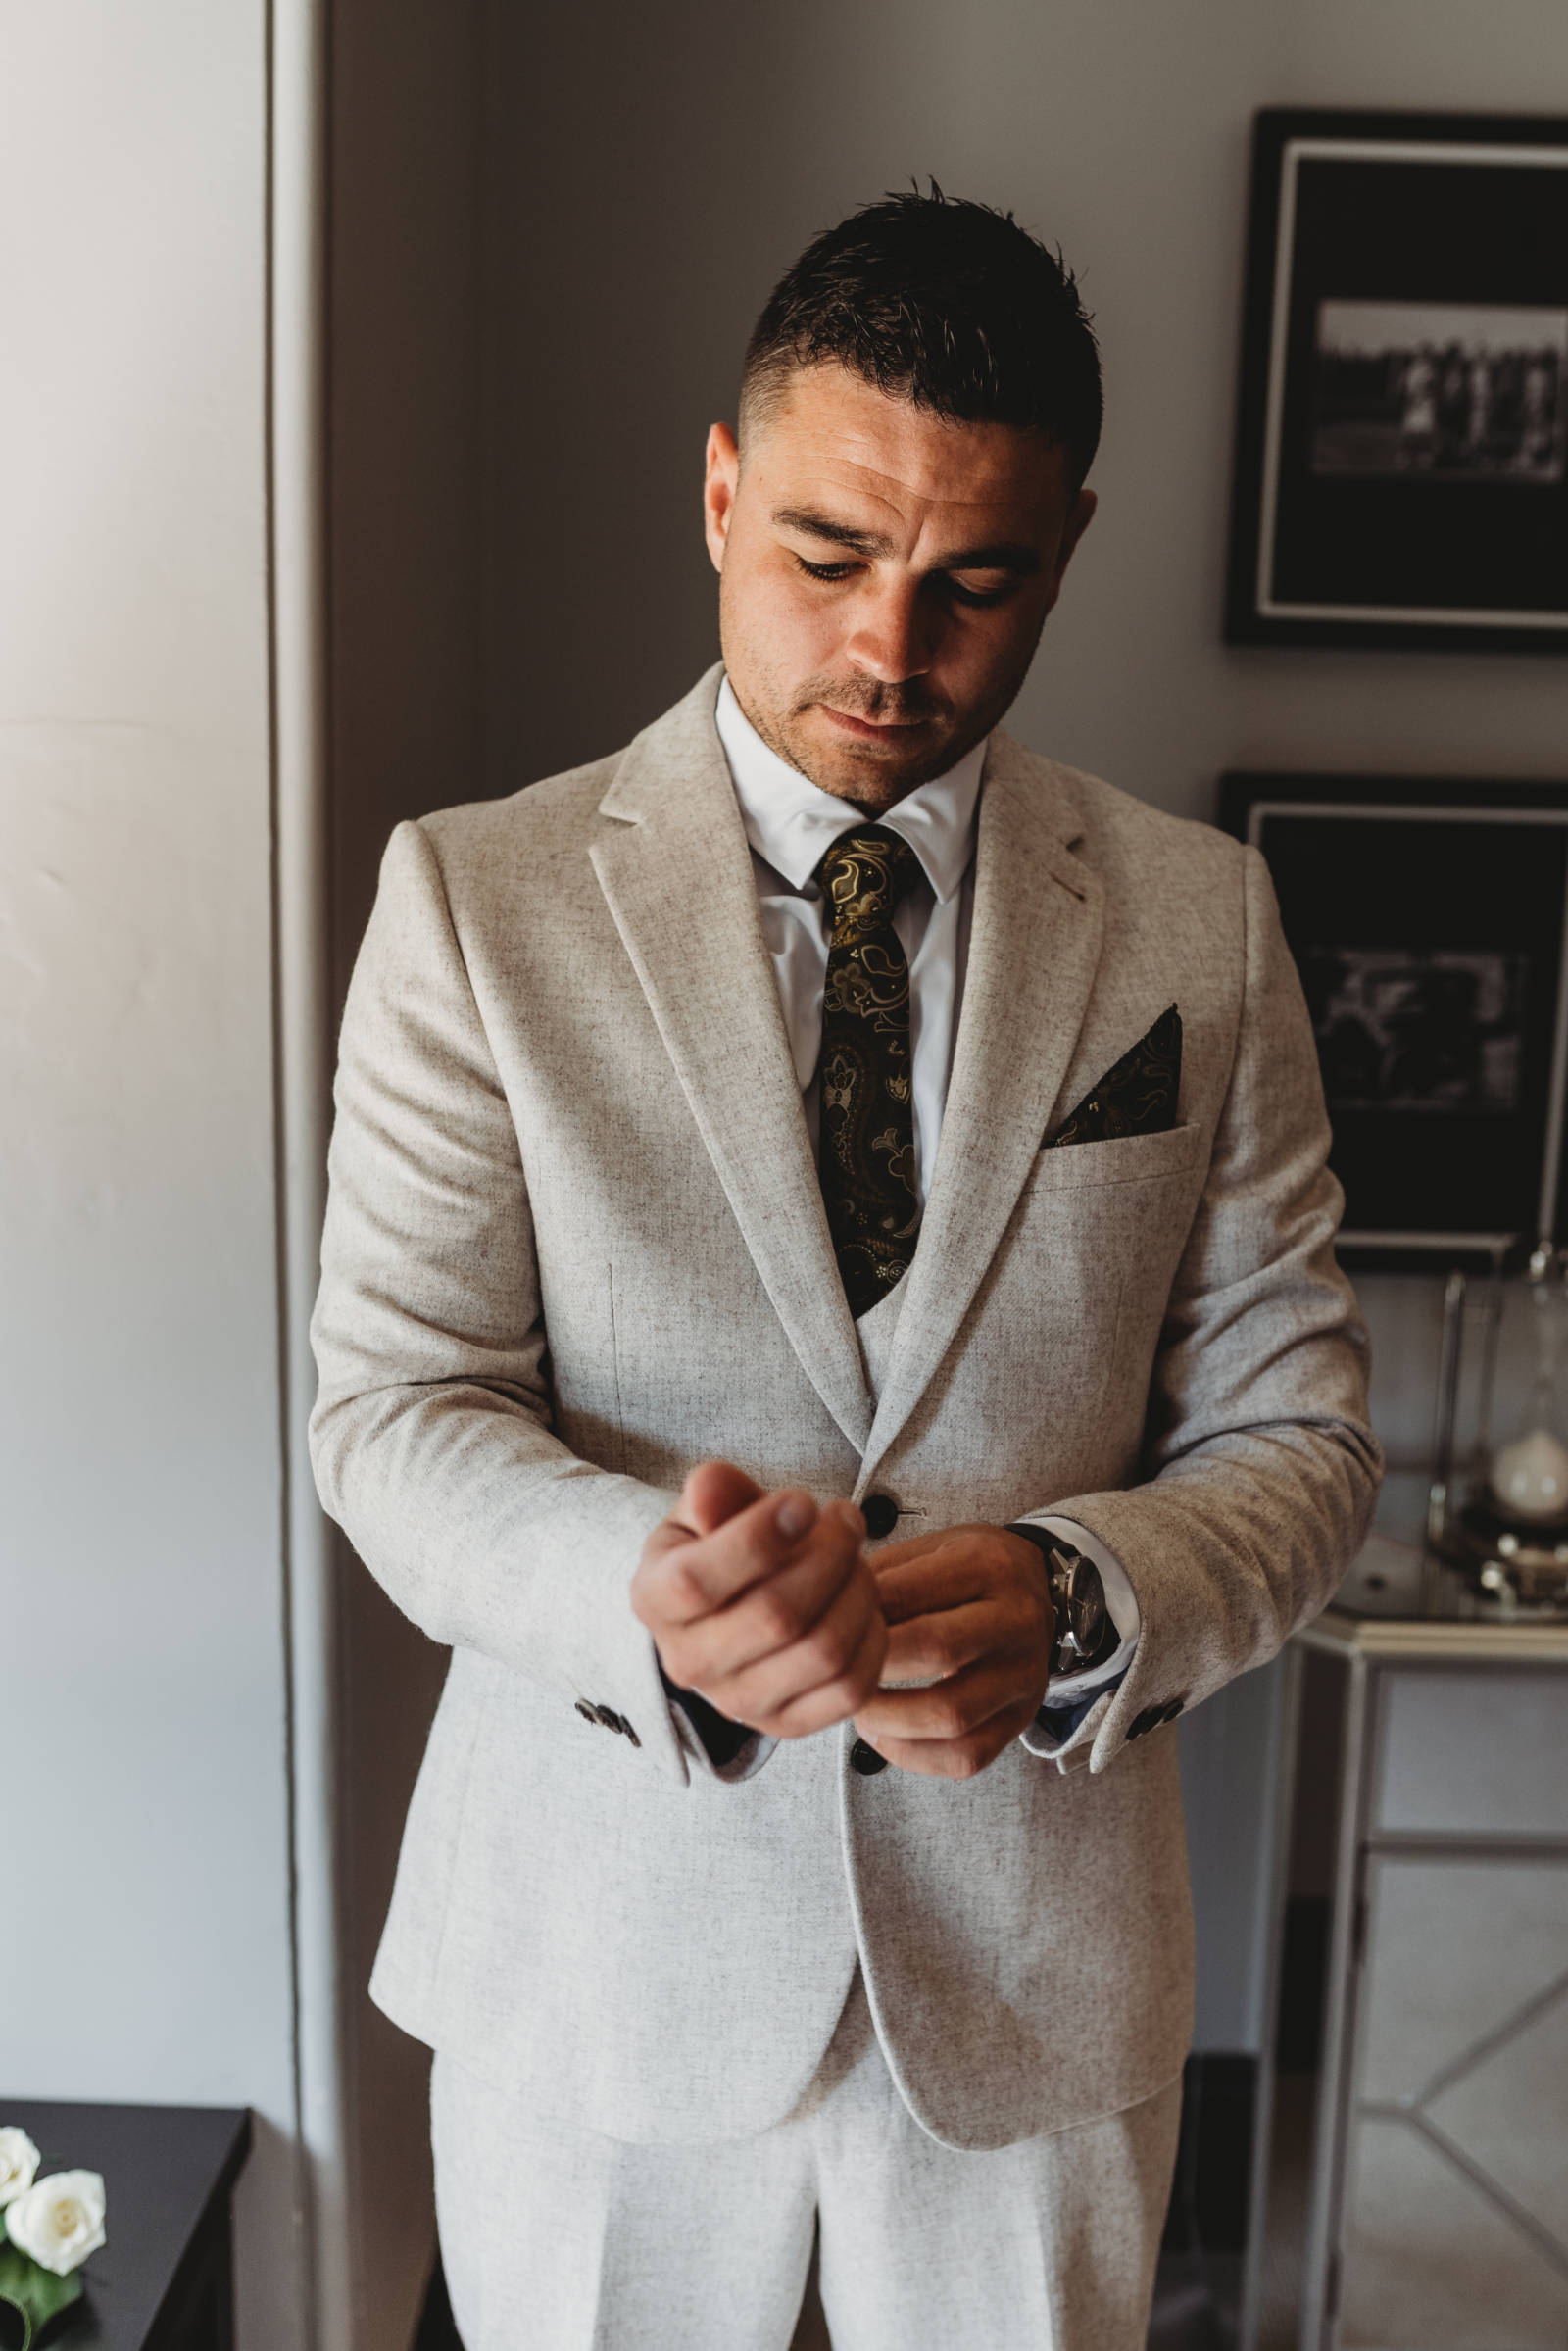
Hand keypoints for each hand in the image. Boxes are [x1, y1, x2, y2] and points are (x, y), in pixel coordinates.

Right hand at [631, 1461, 887, 1738]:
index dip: (758, 1537)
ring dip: (857, 1592)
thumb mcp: (704, 1511)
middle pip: (776, 1616)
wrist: (724, 1610)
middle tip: (845, 1519)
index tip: (802, 1501)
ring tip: (856, 1558)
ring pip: (822, 1652)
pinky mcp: (787, 1724)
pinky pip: (851, 1689)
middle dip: (829, 1555)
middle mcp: (688, 1663)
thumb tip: (713, 1484)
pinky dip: (872, 1637)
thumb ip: (713, 1493)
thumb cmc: (719, 1550)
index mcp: (654, 1601)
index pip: (697, 1581)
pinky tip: (862, 1603)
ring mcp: (738, 1703)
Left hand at [852, 1524, 1054, 1778]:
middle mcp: (1015, 1621)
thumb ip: (883, 1576)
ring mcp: (1023, 1675)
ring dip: (888, 1720)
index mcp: (987, 1567)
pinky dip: (914, 1756)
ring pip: (952, 1715)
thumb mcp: (933, 1547)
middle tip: (832, 1673)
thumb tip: (827, 1614)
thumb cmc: (973, 1569)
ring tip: (854, 1708)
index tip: (823, 1629)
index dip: (857, 1617)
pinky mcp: (1021, 1718)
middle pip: (935, 1650)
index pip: (909, 1595)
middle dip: (870, 1667)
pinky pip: (966, 1755)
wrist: (1043, 1589)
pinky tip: (883, 1736)